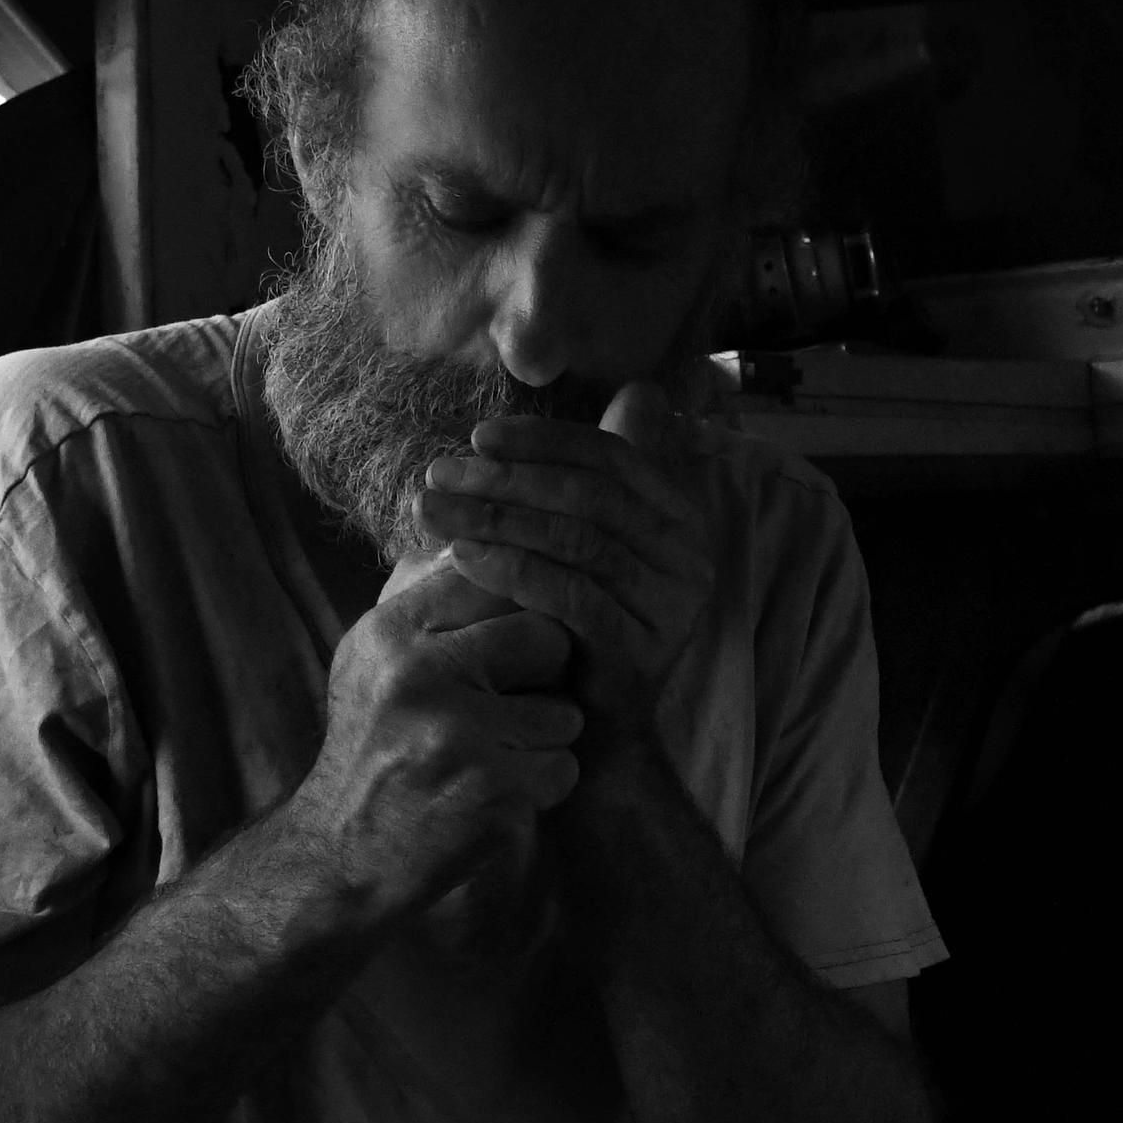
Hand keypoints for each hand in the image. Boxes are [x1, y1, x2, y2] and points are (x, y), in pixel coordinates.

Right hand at [271, 550, 579, 933]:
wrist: (340, 857)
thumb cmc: (372, 750)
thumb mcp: (373, 661)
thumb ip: (424, 598)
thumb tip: (484, 529)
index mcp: (390, 633)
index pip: (496, 576)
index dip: (519, 610)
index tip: (513, 643)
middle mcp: (418, 674)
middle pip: (547, 638)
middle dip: (544, 676)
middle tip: (508, 709)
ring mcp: (457, 735)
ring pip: (564, 712)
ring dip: (543, 742)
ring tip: (488, 761)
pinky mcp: (492, 791)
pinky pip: (563, 768)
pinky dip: (541, 789)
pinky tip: (492, 799)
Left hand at [410, 382, 718, 741]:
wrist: (589, 734)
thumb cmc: (575, 628)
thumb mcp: (585, 545)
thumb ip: (598, 477)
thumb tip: (644, 388)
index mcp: (680, 522)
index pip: (612, 460)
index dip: (543, 441)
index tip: (477, 437)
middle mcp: (689, 560)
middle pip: (589, 497)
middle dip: (507, 478)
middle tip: (438, 472)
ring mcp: (671, 607)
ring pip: (576, 541)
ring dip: (496, 516)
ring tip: (433, 509)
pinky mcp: (641, 650)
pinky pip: (568, 594)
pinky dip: (510, 568)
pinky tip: (461, 555)